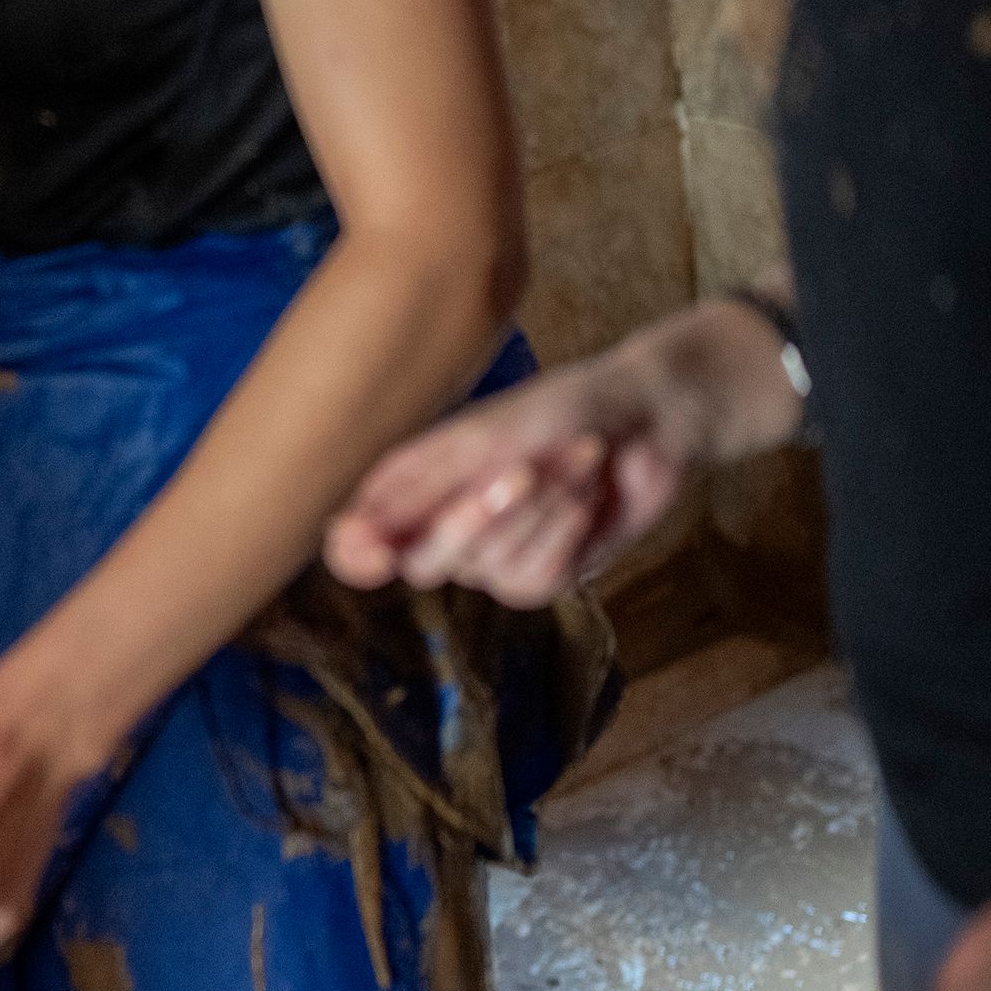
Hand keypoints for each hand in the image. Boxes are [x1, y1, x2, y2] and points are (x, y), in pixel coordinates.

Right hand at [324, 349, 695, 606]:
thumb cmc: (556, 411)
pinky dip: (566, 530)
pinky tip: (586, 494)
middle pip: (423, 565)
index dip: (357, 556)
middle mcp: (442, 530)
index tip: (376, 554)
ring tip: (573, 459)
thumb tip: (345, 537)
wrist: (645, 414)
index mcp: (410, 489)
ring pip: (490, 570)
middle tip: (522, 469)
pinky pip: (535, 579)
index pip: (354, 545)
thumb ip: (415, 494)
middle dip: (478, 517)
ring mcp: (490, 559)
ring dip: (543, 510)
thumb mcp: (480, 444)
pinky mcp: (540, 576)